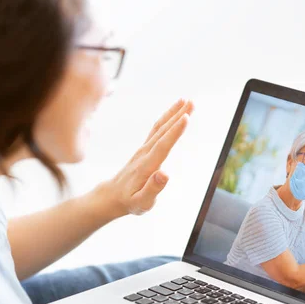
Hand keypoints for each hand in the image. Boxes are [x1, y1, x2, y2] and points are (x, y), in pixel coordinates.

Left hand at [92, 99, 193, 218]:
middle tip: (192, 102)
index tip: (186, 117)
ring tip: (186, 101)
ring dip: (173, 113)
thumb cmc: (130, 202)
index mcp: (147, 166)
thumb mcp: (142, 202)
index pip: (163, 146)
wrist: (112, 196)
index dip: (175, 132)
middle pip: (163, 131)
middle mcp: (145, 154)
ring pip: (159, 127)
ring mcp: (144, 149)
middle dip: (177, 116)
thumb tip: (165, 173)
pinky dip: (166, 118)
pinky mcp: (145, 149)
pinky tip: (175, 112)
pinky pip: (156, 130)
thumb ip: (153, 188)